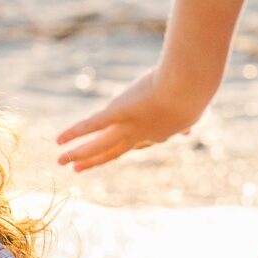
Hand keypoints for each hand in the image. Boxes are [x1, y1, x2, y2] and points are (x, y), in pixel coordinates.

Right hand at [57, 68, 202, 172]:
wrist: (187, 89)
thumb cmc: (196, 92)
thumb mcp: (198, 105)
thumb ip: (193, 111)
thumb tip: (195, 116)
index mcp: (161, 133)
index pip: (143, 143)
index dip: (136, 145)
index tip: (129, 147)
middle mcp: (141, 136)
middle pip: (114, 151)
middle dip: (96, 160)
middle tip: (80, 169)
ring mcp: (128, 127)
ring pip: (99, 146)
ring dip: (79, 155)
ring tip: (62, 163)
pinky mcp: (117, 114)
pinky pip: (91, 126)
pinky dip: (74, 133)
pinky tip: (59, 141)